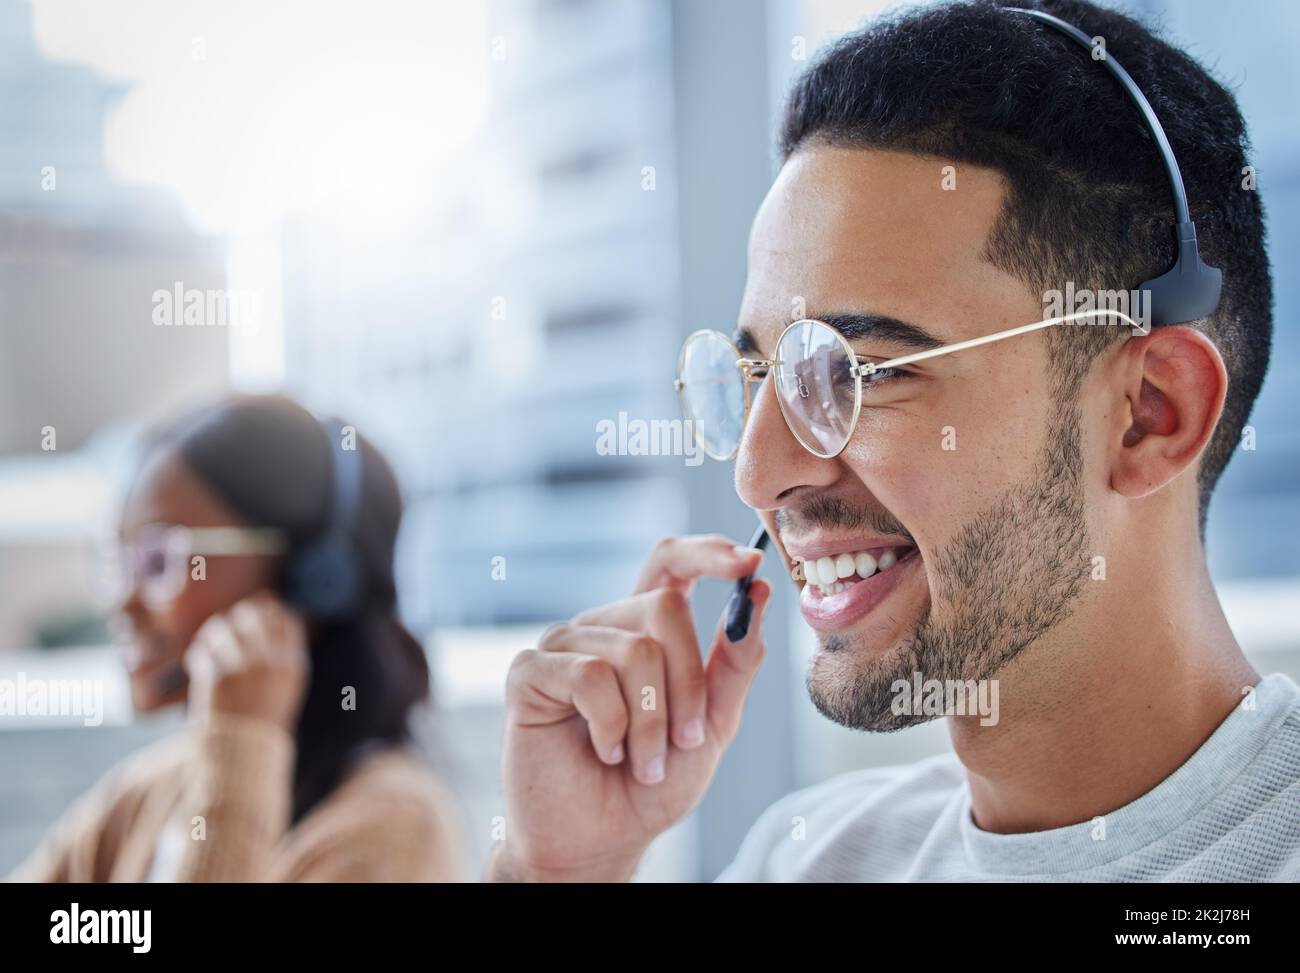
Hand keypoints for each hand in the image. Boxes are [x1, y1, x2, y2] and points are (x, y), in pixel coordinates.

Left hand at [184, 590, 309, 733]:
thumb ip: (277, 639)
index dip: (267, 618)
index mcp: (294, 663)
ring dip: (214, 636)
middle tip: (229, 641)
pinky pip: (201, 650)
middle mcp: (273, 661)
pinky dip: (198, 657)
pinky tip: (202, 669)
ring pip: (223, 627)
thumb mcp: (283, 678)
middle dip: (237, 622)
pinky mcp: (217, 677)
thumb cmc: (263, 712)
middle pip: (252, 615)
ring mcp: (245, 668)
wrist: (242, 752)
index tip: (255, 630)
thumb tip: (266, 598)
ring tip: (213, 653)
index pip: (284, 618)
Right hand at [493, 535, 770, 881]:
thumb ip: (734, 664)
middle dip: (689, 684)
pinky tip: (604, 751)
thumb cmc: (653, 782)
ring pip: (633, 650)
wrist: (602, 839)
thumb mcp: (713, 725)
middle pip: (665, 607)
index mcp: (645, 628)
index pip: (671, 563)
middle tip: (685, 739)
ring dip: (652, 723)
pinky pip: (589, 676)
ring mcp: (564, 645)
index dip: (707, 552)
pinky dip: (612, 725)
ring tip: (642, 760)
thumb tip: (757, 596)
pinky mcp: (530, 672)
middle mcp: (603, 625)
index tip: (749, 562)